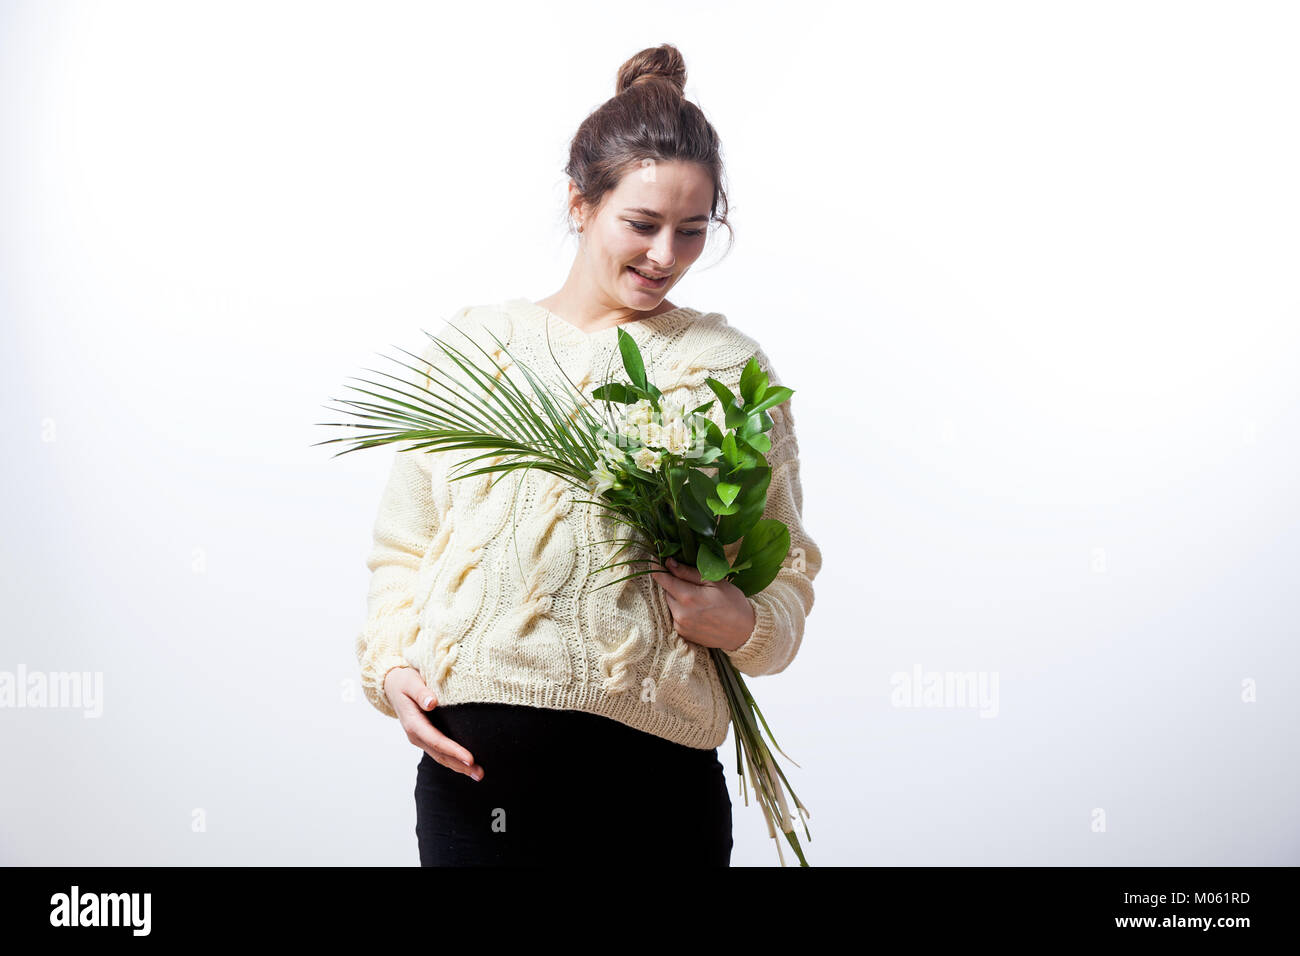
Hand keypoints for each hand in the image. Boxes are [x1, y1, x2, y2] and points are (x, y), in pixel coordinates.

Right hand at [383, 665, 483, 781]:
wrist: (392, 686)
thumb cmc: (404, 682)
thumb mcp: (411, 682)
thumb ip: (421, 692)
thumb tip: (431, 702)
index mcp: (413, 723)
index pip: (436, 740)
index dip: (453, 750)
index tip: (470, 758)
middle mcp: (416, 735)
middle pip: (440, 754)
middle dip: (460, 765)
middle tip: (480, 774)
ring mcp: (420, 738)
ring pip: (440, 757)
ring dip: (459, 767)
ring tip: (477, 774)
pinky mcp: (426, 737)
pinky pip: (440, 752)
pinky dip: (453, 760)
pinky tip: (467, 765)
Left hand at [650, 557, 755, 651]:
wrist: (744, 632)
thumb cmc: (733, 603)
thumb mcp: (714, 581)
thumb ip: (689, 572)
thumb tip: (669, 563)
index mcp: (688, 597)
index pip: (664, 579)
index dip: (657, 568)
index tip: (654, 560)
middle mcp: (680, 613)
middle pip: (667, 592)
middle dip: (674, 584)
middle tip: (691, 582)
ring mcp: (680, 626)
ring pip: (670, 604)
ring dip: (677, 597)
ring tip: (698, 597)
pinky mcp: (683, 634)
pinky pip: (675, 616)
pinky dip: (682, 610)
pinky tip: (698, 609)